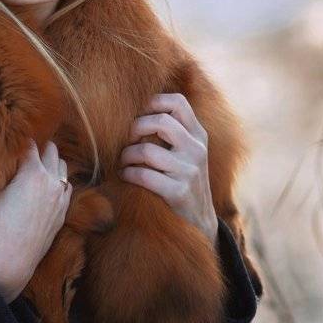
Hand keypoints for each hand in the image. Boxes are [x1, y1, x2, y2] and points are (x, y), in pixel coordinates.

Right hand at [0, 139, 71, 302]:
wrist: (12, 263)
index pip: (30, 144)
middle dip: (38, 148)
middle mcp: (51, 182)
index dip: (19, 141)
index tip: (10, 141)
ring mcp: (60, 197)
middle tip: (22, 152)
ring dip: (50, 163)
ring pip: (62, 167)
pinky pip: (66, 186)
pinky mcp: (63, 212)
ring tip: (33, 167)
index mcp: (32, 173)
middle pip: (51, 150)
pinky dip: (57, 180)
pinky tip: (44, 185)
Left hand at [120, 92, 216, 242]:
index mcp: (198, 135)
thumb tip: (134, 109)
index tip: (137, 114)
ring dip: (127, 155)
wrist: (199, 219)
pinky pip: (144, 175)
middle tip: (126, 140)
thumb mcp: (186, 152)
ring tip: (123, 161)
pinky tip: (126, 176)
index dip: (152, 102)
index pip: (178, 102)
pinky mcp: (179, 192)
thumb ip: (171, 131)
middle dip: (135, 129)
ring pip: (147, 150)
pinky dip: (129, 174)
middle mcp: (197, 149)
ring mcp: (190, 171)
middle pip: (161, 122)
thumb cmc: (183, 178)